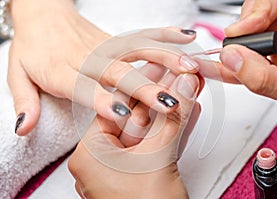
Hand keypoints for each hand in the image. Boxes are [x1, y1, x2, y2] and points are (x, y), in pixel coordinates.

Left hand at [8, 0, 198, 134]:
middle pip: (118, 73)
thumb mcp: (18, 75)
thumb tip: (24, 128)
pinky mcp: (114, 40)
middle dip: (144, 88)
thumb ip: (26, 102)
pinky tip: (185, 37)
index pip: (83, 87)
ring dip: (164, 59)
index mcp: (61, 71)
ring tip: (188, 69)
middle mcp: (87, 58)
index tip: (121, 113)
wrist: (43, 16)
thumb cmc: (33, 48)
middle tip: (168, 102)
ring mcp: (104, 47)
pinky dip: (164, 36)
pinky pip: (140, 36)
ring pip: (136, 51)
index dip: (101, 100)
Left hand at [68, 63, 203, 198]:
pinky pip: (156, 146)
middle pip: (135, 118)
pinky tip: (188, 114)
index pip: (116, 107)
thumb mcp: (159, 158)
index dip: (141, 85)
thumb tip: (183, 87)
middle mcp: (102, 160)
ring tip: (188, 90)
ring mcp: (122, 168)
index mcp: (90, 155)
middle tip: (177, 75)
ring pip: (150, 132)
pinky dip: (172, 132)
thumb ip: (172, 118)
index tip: (158, 67)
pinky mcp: (140, 174)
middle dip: (161, 96)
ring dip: (171, 113)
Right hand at [206, 0, 276, 121]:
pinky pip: (253, 58)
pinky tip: (224, 71)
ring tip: (225, 66)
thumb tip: (232, 58)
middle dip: (243, 37)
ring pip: (254, 39)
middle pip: (263, 18)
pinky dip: (238, 67)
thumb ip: (264, 77)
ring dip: (236, 55)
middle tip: (232, 54)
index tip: (239, 33)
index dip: (256, 12)